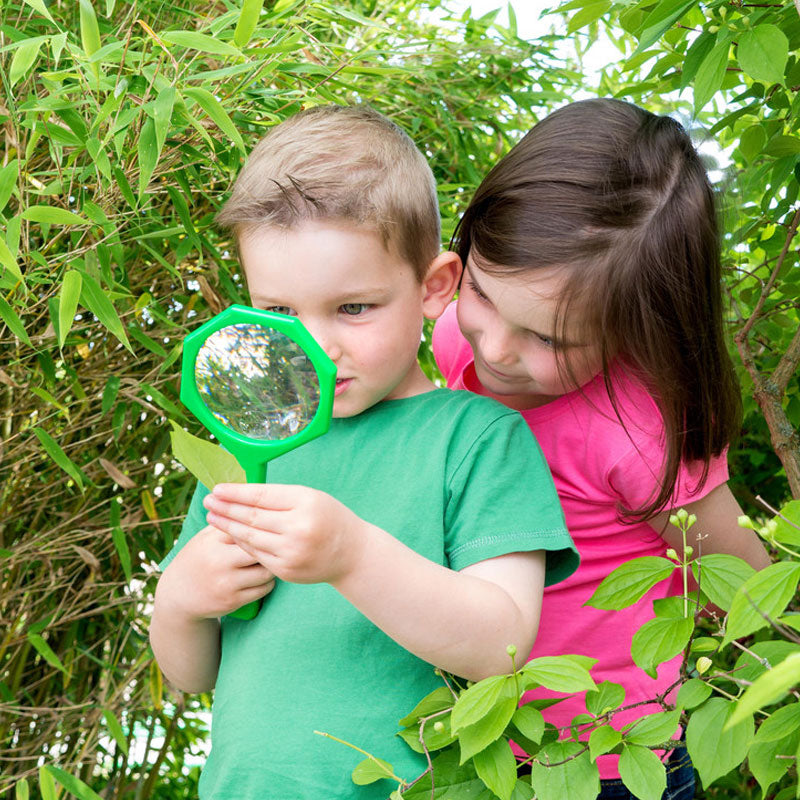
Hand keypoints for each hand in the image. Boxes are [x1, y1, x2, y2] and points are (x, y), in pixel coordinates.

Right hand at [157, 524, 275, 619]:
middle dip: (271, 546)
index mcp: (213, 541)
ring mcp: (227, 583)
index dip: (262, 525)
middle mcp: (219, 561)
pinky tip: (263, 576)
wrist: (178, 595)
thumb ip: (227, 522)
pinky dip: (268, 582)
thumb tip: (254, 502)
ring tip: (271, 560)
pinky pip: (263, 589)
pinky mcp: (233, 601)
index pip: (246, 527)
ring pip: (266, 571)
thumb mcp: (206, 537)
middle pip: (260, 549)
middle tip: (277, 543)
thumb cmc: (198, 558)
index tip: (272, 523)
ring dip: (272, 565)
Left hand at [202, 483, 368, 584]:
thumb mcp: (311, 497)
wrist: (351, 554)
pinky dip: (241, 543)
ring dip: (228, 526)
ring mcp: (291, 552)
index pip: (261, 496)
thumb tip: (242, 493)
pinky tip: (230, 535)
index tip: (217, 488)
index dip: (236, 493)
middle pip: (252, 517)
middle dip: (226, 508)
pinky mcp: (286, 570)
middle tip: (207, 501)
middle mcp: (298, 528)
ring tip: (212, 517)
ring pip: (250, 537)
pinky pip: (256, 554)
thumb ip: (280, 496)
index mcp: (305, 504)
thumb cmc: (329, 518)